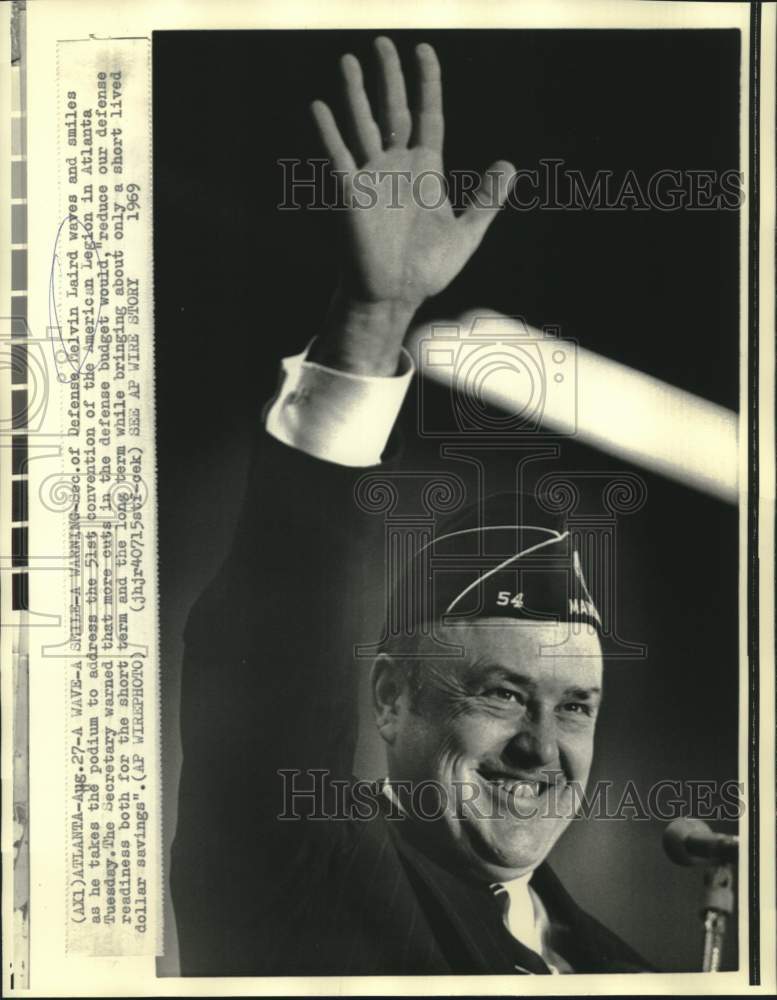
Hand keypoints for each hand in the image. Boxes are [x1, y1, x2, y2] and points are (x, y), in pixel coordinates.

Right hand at [308, 37, 514, 374]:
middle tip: (383, 41)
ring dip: (355, 93)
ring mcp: (371, 178)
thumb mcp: (466, 233)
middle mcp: (396, 166)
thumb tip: (509, 164)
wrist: (395, 296)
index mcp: (424, 170)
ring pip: (362, 125)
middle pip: (392, 110)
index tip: (423, 50)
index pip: (427, 115)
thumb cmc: (427, 269)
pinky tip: (320, 106)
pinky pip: (339, 157)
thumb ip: (486, 199)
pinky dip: (329, 132)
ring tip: (349, 59)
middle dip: (388, 77)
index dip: (427, 83)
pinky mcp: (351, 194)